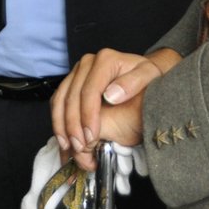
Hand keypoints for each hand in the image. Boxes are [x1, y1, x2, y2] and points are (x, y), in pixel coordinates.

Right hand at [51, 48, 180, 169]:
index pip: (90, 91)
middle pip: (72, 96)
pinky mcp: (72, 83)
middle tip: (79, 148)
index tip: (91, 138)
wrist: (144, 76)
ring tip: (70, 148)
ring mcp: (77, 72)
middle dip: (73, 125)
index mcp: (105, 60)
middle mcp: (87, 63)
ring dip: (61, 126)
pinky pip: (58, 102)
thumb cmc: (149, 79)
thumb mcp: (150, 78)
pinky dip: (59, 122)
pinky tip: (65, 140)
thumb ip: (134, 83)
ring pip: (60, 100)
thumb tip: (110, 95)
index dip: (87, 116)